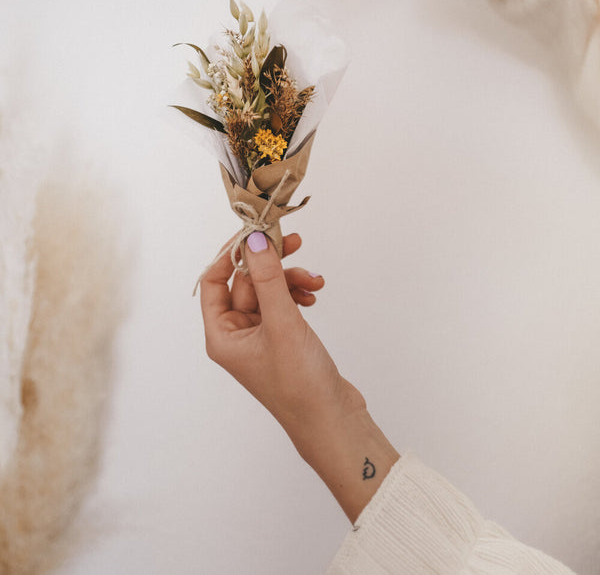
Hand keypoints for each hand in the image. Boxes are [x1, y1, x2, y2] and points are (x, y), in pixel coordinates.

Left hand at [201, 231, 362, 444]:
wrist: (333, 421)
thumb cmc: (300, 384)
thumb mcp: (282, 323)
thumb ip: (268, 278)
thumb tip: (254, 240)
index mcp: (222, 335)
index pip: (213, 280)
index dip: (232, 253)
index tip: (255, 232)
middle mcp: (236, 335)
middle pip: (245, 281)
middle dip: (271, 263)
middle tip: (294, 241)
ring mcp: (260, 337)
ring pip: (269, 290)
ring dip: (291, 279)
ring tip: (315, 281)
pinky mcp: (283, 339)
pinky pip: (284, 303)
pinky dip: (298, 293)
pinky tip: (315, 295)